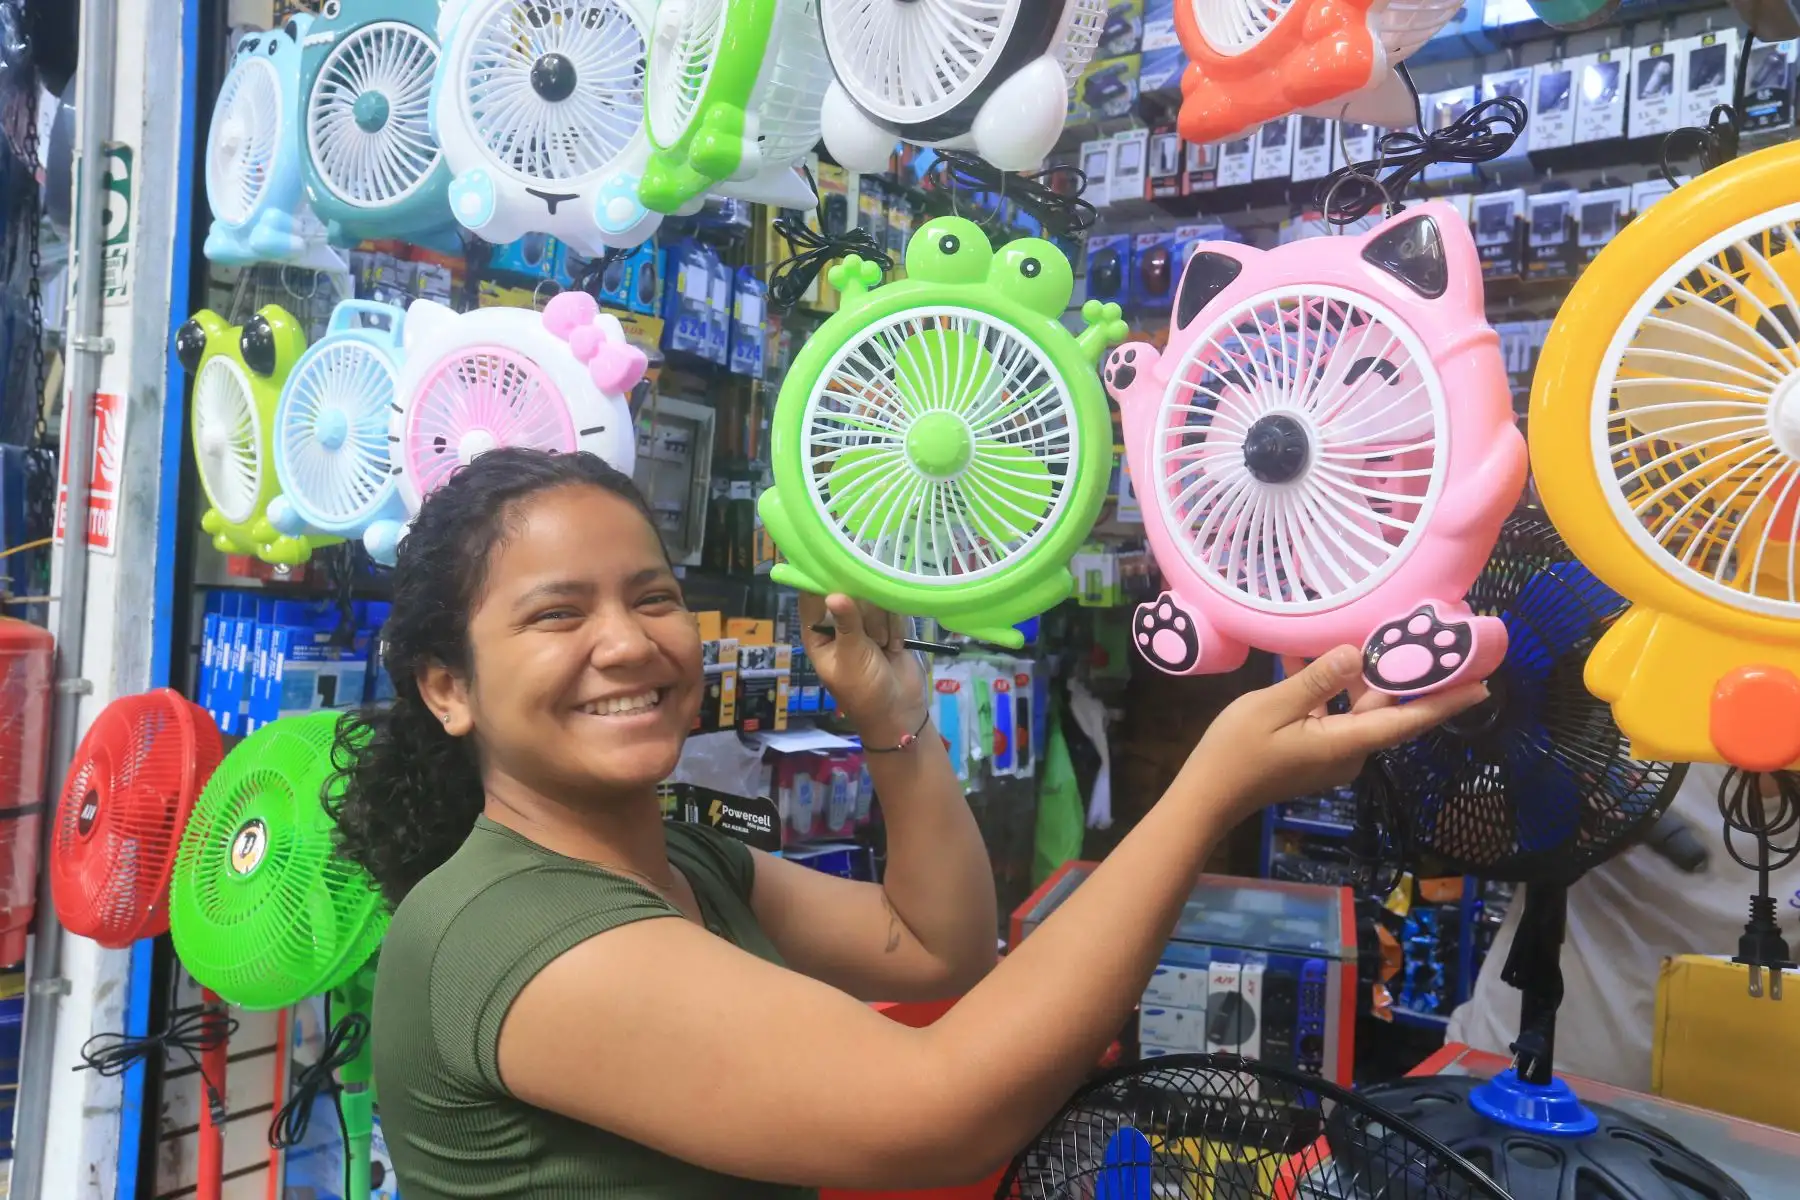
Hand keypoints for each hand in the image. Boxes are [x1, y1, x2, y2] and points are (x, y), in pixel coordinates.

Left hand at [798, 594, 927, 741]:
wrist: (900, 711)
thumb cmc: (865, 689)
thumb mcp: (851, 657)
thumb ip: (846, 624)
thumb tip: (833, 594)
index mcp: (817, 633)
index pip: (811, 598)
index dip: (821, 582)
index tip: (839, 570)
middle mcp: (838, 624)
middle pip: (848, 592)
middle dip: (864, 613)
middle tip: (871, 636)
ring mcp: (864, 624)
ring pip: (873, 599)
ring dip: (882, 623)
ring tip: (883, 646)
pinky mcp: (888, 626)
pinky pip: (892, 609)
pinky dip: (896, 628)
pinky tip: (895, 648)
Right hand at [1183, 646, 1487, 823]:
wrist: (1207, 796)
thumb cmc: (1237, 752)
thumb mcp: (1273, 708)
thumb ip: (1318, 680)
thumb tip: (1356, 653)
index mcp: (1346, 743)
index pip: (1408, 720)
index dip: (1446, 702)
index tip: (1483, 685)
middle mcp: (1348, 751)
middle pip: (1384, 708)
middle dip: (1399, 672)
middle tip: (1419, 633)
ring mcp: (1330, 753)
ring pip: (1355, 706)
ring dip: (1354, 672)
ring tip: (1360, 630)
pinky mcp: (1311, 751)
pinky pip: (1330, 713)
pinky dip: (1324, 688)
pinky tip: (1305, 655)